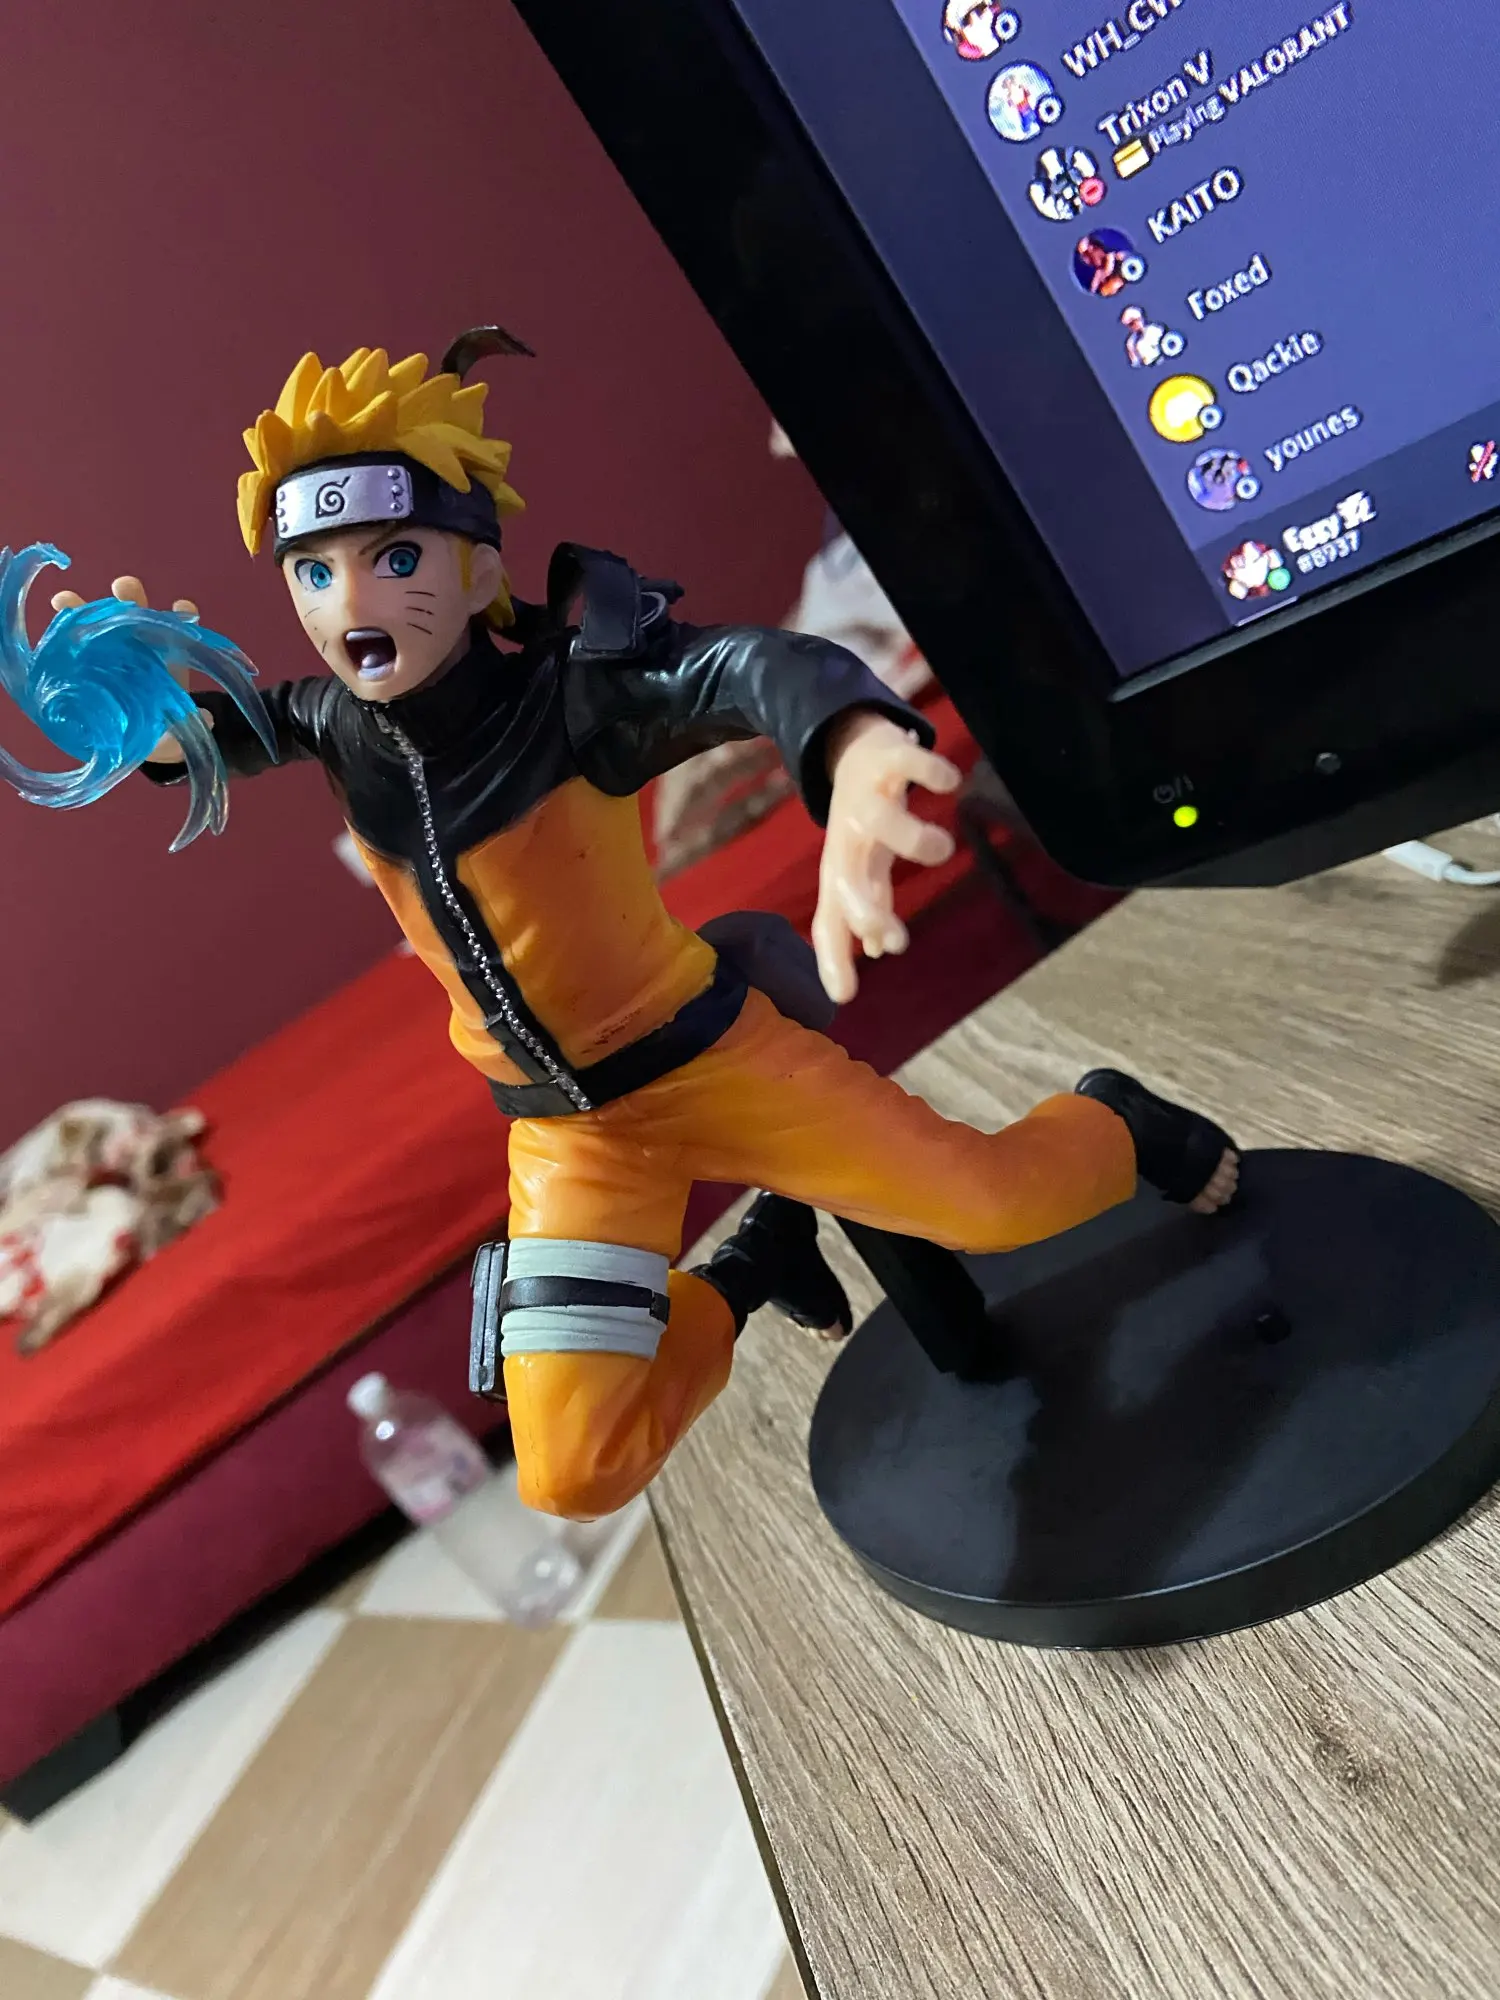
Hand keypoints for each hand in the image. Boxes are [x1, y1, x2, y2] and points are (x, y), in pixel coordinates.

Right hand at [50, 576, 205, 763]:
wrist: (133, 748)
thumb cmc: (159, 730)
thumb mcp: (176, 732)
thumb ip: (190, 724)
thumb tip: (207, 718)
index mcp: (167, 661)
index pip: (178, 631)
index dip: (181, 615)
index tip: (182, 606)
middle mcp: (140, 649)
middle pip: (137, 616)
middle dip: (131, 597)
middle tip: (123, 588)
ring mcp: (113, 654)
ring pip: (101, 624)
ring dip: (87, 608)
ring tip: (67, 600)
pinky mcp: (89, 665)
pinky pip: (76, 643)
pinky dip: (65, 625)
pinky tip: (53, 612)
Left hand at [812, 710, 961, 1004]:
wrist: (852, 750)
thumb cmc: (860, 827)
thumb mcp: (858, 874)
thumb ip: (865, 919)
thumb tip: (870, 961)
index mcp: (843, 871)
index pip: (830, 920)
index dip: (834, 957)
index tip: (845, 997)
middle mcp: (849, 839)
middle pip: (845, 878)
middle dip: (864, 909)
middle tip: (891, 938)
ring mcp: (867, 799)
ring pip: (883, 822)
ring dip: (913, 839)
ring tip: (943, 850)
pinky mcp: (888, 760)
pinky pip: (908, 762)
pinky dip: (930, 771)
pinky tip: (951, 784)